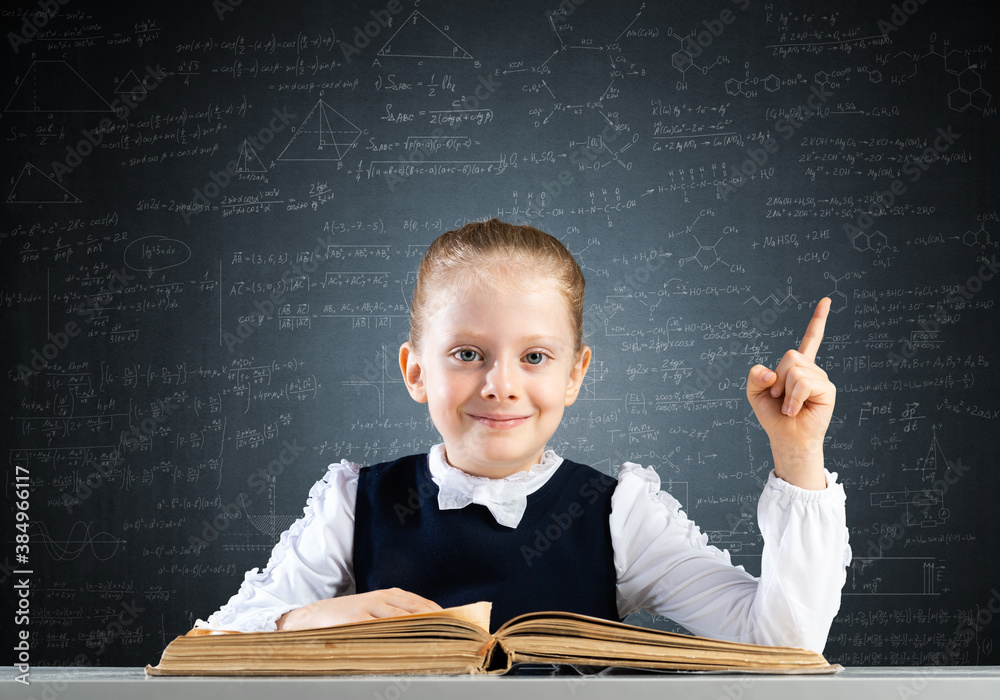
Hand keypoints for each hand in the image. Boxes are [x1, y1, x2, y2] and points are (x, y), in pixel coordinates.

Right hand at [276, 588, 441, 630]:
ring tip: (440, 642)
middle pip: (419, 610)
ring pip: (404, 619)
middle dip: (438, 624)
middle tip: (456, 637)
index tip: (461, 627)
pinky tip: (409, 645)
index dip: (444, 616)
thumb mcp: (377, 610)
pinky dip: (397, 636)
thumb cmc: (350, 616)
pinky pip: (382, 628)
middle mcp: (385, 598)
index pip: (425, 604)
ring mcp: (371, 608)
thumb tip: (430, 630)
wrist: (315, 615)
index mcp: (392, 594)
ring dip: (422, 630)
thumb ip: (400, 617)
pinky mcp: (358, 620)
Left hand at [746, 297, 835, 489]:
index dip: (818, 320)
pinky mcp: (828, 390)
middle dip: (777, 379)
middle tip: (779, 397)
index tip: (827, 300)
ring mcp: (821, 378)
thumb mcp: (754, 393)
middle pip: (790, 356)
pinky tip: (795, 410)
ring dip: (785, 392)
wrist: (785, 438)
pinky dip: (793, 398)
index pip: (810, 339)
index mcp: (797, 366)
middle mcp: (812, 369)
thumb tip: (771, 373)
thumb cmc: (773, 416)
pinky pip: (803, 383)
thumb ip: (754, 376)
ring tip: (789, 406)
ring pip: (795, 370)